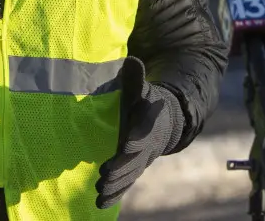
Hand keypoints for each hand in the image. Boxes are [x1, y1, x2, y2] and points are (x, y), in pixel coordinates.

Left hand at [95, 57, 183, 209]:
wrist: (164, 122)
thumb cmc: (147, 103)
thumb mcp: (143, 89)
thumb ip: (136, 78)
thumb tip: (132, 60)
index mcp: (149, 124)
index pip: (144, 132)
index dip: (137, 138)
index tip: (127, 145)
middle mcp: (146, 146)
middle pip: (135, 160)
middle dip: (121, 169)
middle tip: (105, 176)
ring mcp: (141, 160)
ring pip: (129, 175)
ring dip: (115, 185)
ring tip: (99, 192)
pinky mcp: (133, 169)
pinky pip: (125, 184)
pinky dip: (114, 195)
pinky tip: (100, 204)